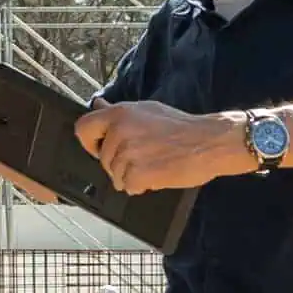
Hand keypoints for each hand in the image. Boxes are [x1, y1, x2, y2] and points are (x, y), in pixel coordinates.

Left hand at [76, 100, 251, 192]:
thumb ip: (119, 112)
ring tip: (154, 165)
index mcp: (120, 113)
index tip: (101, 148)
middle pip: (103, 159)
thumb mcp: (147, 110)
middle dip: (118, 164)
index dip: (90, 142)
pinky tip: (157, 175)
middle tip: (143, 158)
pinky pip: (128, 187)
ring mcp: (127, 153)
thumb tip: (98, 105)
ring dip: (132, 176)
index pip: (83, 128)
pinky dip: (142, 186)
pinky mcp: (137, 173)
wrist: (209, 142)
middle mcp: (120, 131)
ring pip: (115, 176)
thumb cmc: (182, 127)